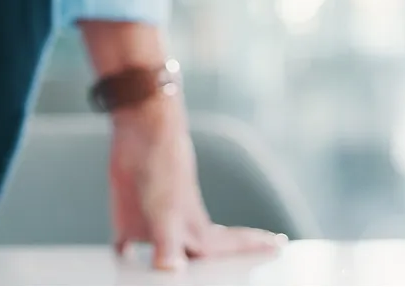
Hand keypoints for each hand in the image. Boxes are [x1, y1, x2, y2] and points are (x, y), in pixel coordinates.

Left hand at [108, 95, 284, 269]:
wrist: (141, 133)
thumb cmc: (162, 167)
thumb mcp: (165, 212)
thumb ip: (167, 244)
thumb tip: (170, 270)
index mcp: (197, 231)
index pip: (230, 246)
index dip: (254, 246)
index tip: (279, 244)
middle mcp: (180, 230)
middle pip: (206, 252)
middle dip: (225, 258)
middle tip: (246, 260)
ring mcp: (155, 224)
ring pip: (172, 251)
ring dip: (179, 262)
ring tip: (189, 271)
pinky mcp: (130, 219)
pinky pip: (129, 246)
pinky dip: (129, 257)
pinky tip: (126, 261)